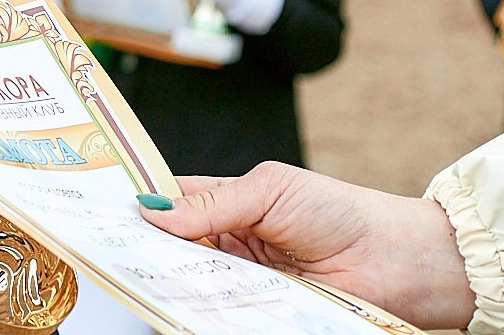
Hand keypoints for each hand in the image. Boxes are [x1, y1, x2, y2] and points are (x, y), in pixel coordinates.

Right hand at [141, 164, 474, 330]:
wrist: (397, 263)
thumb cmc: (341, 212)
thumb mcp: (270, 190)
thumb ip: (213, 203)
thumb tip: (154, 209)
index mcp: (228, 202)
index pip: (171, 202)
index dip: (142, 205)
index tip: (105, 211)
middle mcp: (230, 244)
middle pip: (174, 248)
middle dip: (148, 248)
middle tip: (115, 249)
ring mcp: (243, 281)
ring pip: (193, 283)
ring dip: (174, 280)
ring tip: (145, 275)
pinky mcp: (260, 312)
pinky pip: (221, 312)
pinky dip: (203, 309)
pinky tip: (185, 303)